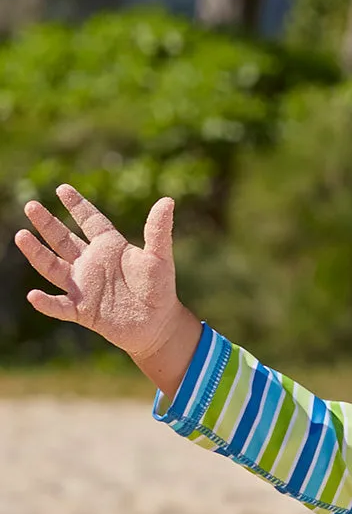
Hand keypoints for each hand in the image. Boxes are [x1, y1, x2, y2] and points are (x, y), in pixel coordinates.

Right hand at [14, 185, 185, 361]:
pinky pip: (60, 306)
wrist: (158, 325)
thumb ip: (158, 231)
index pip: (90, 221)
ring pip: (53, 267)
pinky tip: (34, 296)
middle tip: (31, 206)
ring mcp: (84, 286)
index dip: (77, 205)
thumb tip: (168, 201)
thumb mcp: (160, 258)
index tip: (62, 188)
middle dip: (47, 223)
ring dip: (37, 254)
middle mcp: (91, 263)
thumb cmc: (159, 289)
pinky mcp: (82, 310)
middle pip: (63, 240)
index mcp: (109, 247)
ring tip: (21, 236)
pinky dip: (47, 303)